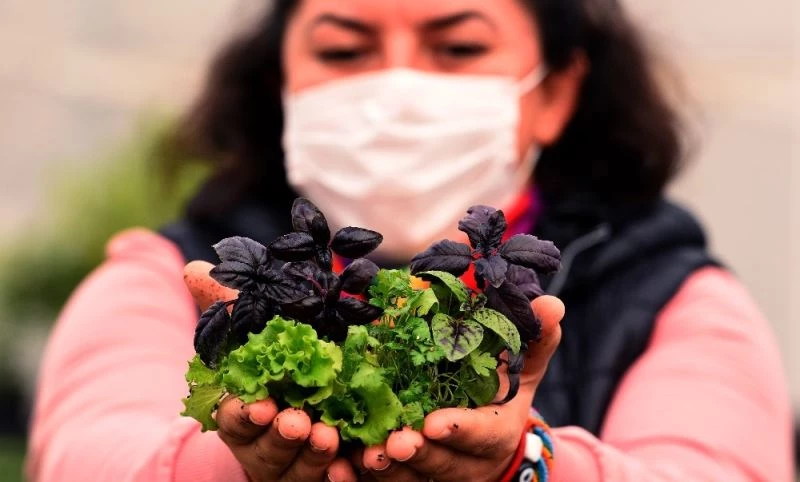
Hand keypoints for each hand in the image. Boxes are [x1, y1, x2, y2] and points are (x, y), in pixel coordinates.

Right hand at [185, 261, 356, 481]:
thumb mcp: (252, 333)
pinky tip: (351, 469)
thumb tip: (193, 269)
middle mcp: (263, 445)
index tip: (261, 406)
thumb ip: (227, 307)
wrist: (299, 399)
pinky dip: (340, 477)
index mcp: (241, 413)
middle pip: (269, 448)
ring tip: (329, 437)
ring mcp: (292, 465)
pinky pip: (333, 480)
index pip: (235, 418)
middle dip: (281, 436)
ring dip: (313, 456)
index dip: (245, 414)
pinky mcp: (323, 473)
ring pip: (301, 469)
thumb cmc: (270, 363)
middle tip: (297, 421)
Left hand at [358, 295, 563, 481]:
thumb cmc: (501, 392)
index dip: (460, 430)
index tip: (435, 424)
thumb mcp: (523, 367)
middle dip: (418, 454)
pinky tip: (338, 467)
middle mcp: (467, 461)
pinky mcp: (407, 478)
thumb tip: (551, 303)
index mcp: (495, 432)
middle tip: (392, 442)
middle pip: (441, 464)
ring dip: (385, 471)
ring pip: (410, 480)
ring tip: (363, 454)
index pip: (481, 435)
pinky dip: (360, 479)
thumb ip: (536, 339)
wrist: (489, 438)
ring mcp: (435, 474)